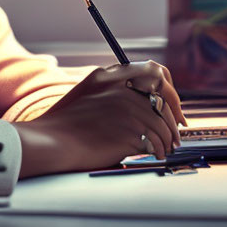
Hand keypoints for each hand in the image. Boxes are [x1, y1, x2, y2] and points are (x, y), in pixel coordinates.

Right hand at [13, 61, 187, 177]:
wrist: (50, 142)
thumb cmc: (65, 125)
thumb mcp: (87, 94)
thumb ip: (113, 91)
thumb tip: (145, 103)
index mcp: (111, 74)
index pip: (155, 72)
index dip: (170, 91)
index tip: (173, 107)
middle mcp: (122, 88)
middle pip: (163, 99)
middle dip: (174, 118)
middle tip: (177, 134)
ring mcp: (127, 108)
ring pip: (162, 123)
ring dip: (168, 139)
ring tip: (165, 149)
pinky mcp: (130, 130)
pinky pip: (155, 141)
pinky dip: (159, 150)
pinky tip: (155, 155)